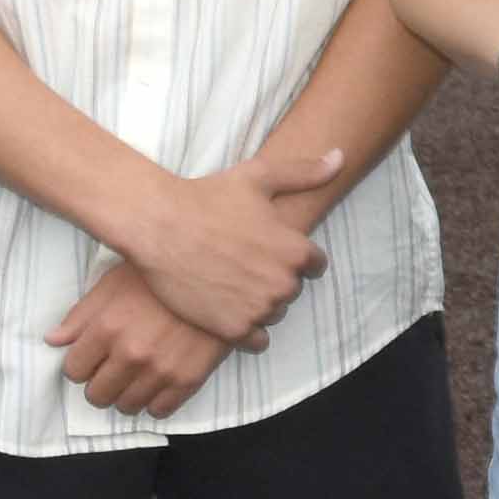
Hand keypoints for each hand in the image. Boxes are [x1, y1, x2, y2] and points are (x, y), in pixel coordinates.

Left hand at [49, 258, 241, 418]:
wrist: (215, 275)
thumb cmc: (160, 275)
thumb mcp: (113, 283)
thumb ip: (81, 315)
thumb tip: (53, 340)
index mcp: (107, 328)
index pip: (74, 371)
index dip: (81, 364)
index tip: (93, 357)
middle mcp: (130, 354)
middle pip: (97, 395)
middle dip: (100, 383)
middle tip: (113, 369)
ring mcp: (160, 370)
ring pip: (126, 407)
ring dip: (126, 395)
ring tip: (136, 377)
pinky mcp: (188, 380)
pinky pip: (159, 411)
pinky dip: (154, 402)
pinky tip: (158, 383)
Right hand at [129, 142, 345, 342]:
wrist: (159, 225)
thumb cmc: (207, 196)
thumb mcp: (259, 176)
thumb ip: (304, 173)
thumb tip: (339, 157)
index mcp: (295, 250)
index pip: (314, 266)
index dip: (292, 257)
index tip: (268, 250)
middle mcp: (283, 283)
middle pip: (291, 290)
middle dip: (274, 279)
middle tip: (243, 263)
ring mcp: (258, 308)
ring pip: (274, 313)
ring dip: (259, 303)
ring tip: (231, 282)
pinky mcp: (233, 329)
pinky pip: (257, 341)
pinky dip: (246, 329)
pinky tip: (228, 309)